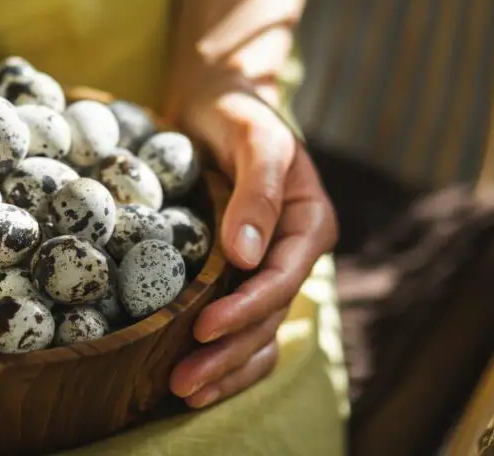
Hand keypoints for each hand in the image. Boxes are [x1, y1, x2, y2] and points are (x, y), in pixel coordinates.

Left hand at [169, 89, 337, 407]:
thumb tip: (247, 256)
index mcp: (309, 223)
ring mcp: (269, 268)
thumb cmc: (239, 112)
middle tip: (183, 381)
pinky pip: (241, 325)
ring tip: (184, 392)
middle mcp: (294, 253)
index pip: (282, 278)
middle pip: (268, 316)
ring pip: (257, 332)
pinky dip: (224, 356)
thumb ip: (256, 191)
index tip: (203, 327)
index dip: (246, 308)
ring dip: (225, 366)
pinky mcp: (240, 275)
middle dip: (228, 351)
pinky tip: (197, 383)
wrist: (218, 102)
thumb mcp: (255, 137)